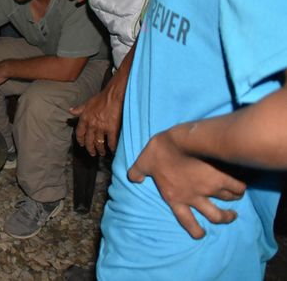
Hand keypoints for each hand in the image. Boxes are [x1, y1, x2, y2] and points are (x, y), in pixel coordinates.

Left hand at [71, 84, 122, 155]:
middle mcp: (92, 125)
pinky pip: (111, 141)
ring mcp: (102, 128)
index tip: (82, 145)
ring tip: (101, 153)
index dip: (80, 140)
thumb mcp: (87, 103)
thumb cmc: (100, 98)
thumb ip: (79, 109)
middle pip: (89, 141)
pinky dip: (112, 147)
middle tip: (92, 154)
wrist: (113, 96)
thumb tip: (70, 111)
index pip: (79, 133)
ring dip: (100, 150)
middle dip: (90, 149)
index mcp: (84, 119)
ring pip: (99, 143)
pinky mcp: (112, 129)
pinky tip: (113, 150)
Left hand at [128, 125, 246, 238]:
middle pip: (215, 216)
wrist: (182, 141)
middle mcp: (195, 197)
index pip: (186, 220)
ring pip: (228, 200)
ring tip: (237, 195)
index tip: (201, 234)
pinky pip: (238, 186)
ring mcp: (211, 188)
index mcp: (176, 197)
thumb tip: (133, 178)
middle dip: (225, 218)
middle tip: (230, 216)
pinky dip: (241, 186)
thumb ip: (138, 172)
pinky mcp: (223, 177)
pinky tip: (242, 182)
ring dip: (233, 199)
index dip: (195, 230)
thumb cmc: (161, 151)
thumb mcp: (144, 162)